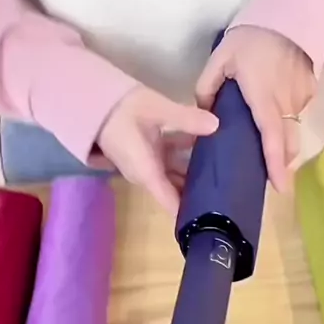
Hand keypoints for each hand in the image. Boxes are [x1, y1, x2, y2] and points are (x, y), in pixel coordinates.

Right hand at [98, 85, 217, 213]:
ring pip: (176, 174)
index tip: (212, 222)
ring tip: (226, 172)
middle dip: (200, 194)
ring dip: (195, 173)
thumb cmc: (122, 109)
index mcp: (147, 171)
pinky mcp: (148, 152)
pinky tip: (209, 147)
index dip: (189, 214)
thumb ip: (186, 118)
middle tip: (229, 195)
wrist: (93, 101)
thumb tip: (217, 125)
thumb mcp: (156, 110)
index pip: (170, 202)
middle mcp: (147, 173)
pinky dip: (188, 158)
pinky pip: (171, 161)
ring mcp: (147, 163)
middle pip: (176, 191)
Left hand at [196, 26, 315, 191]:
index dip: (275, 163)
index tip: (279, 186)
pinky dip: (287, 119)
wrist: (287, 15)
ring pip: (294, 128)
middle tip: (271, 179)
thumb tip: (205, 113)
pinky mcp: (310, 89)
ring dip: (283, 142)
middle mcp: (286, 101)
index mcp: (262, 96)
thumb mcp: (219, 60)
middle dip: (282, 163)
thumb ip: (206, 88)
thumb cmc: (249, 38)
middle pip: (289, 142)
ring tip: (269, 151)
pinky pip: (298, 112)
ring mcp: (302, 96)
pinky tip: (275, 115)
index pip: (271, 136)